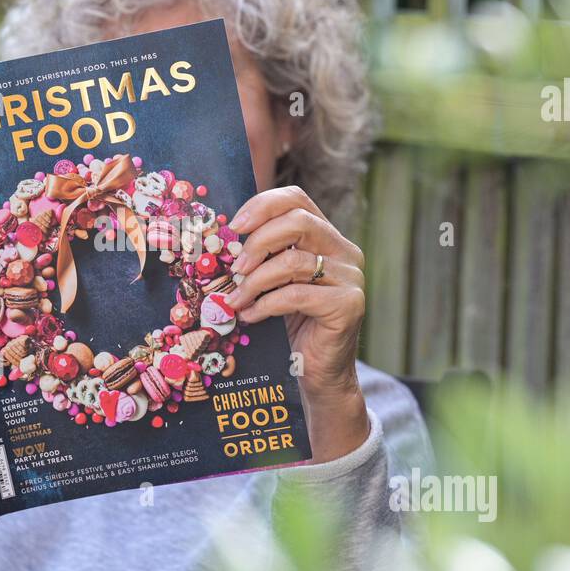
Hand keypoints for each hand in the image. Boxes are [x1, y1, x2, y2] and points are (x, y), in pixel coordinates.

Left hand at [225, 187, 368, 461]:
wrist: (317, 371)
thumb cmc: (289, 324)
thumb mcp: (272, 282)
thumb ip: (260, 257)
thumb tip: (218, 238)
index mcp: (325, 237)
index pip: (297, 199)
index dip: (262, 205)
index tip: (232, 227)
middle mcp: (344, 250)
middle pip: (299, 221)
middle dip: (257, 242)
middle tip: (234, 268)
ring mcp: (351, 277)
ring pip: (295, 261)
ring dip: (255, 281)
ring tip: (235, 299)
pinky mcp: (349, 305)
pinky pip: (298, 295)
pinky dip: (267, 305)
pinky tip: (251, 316)